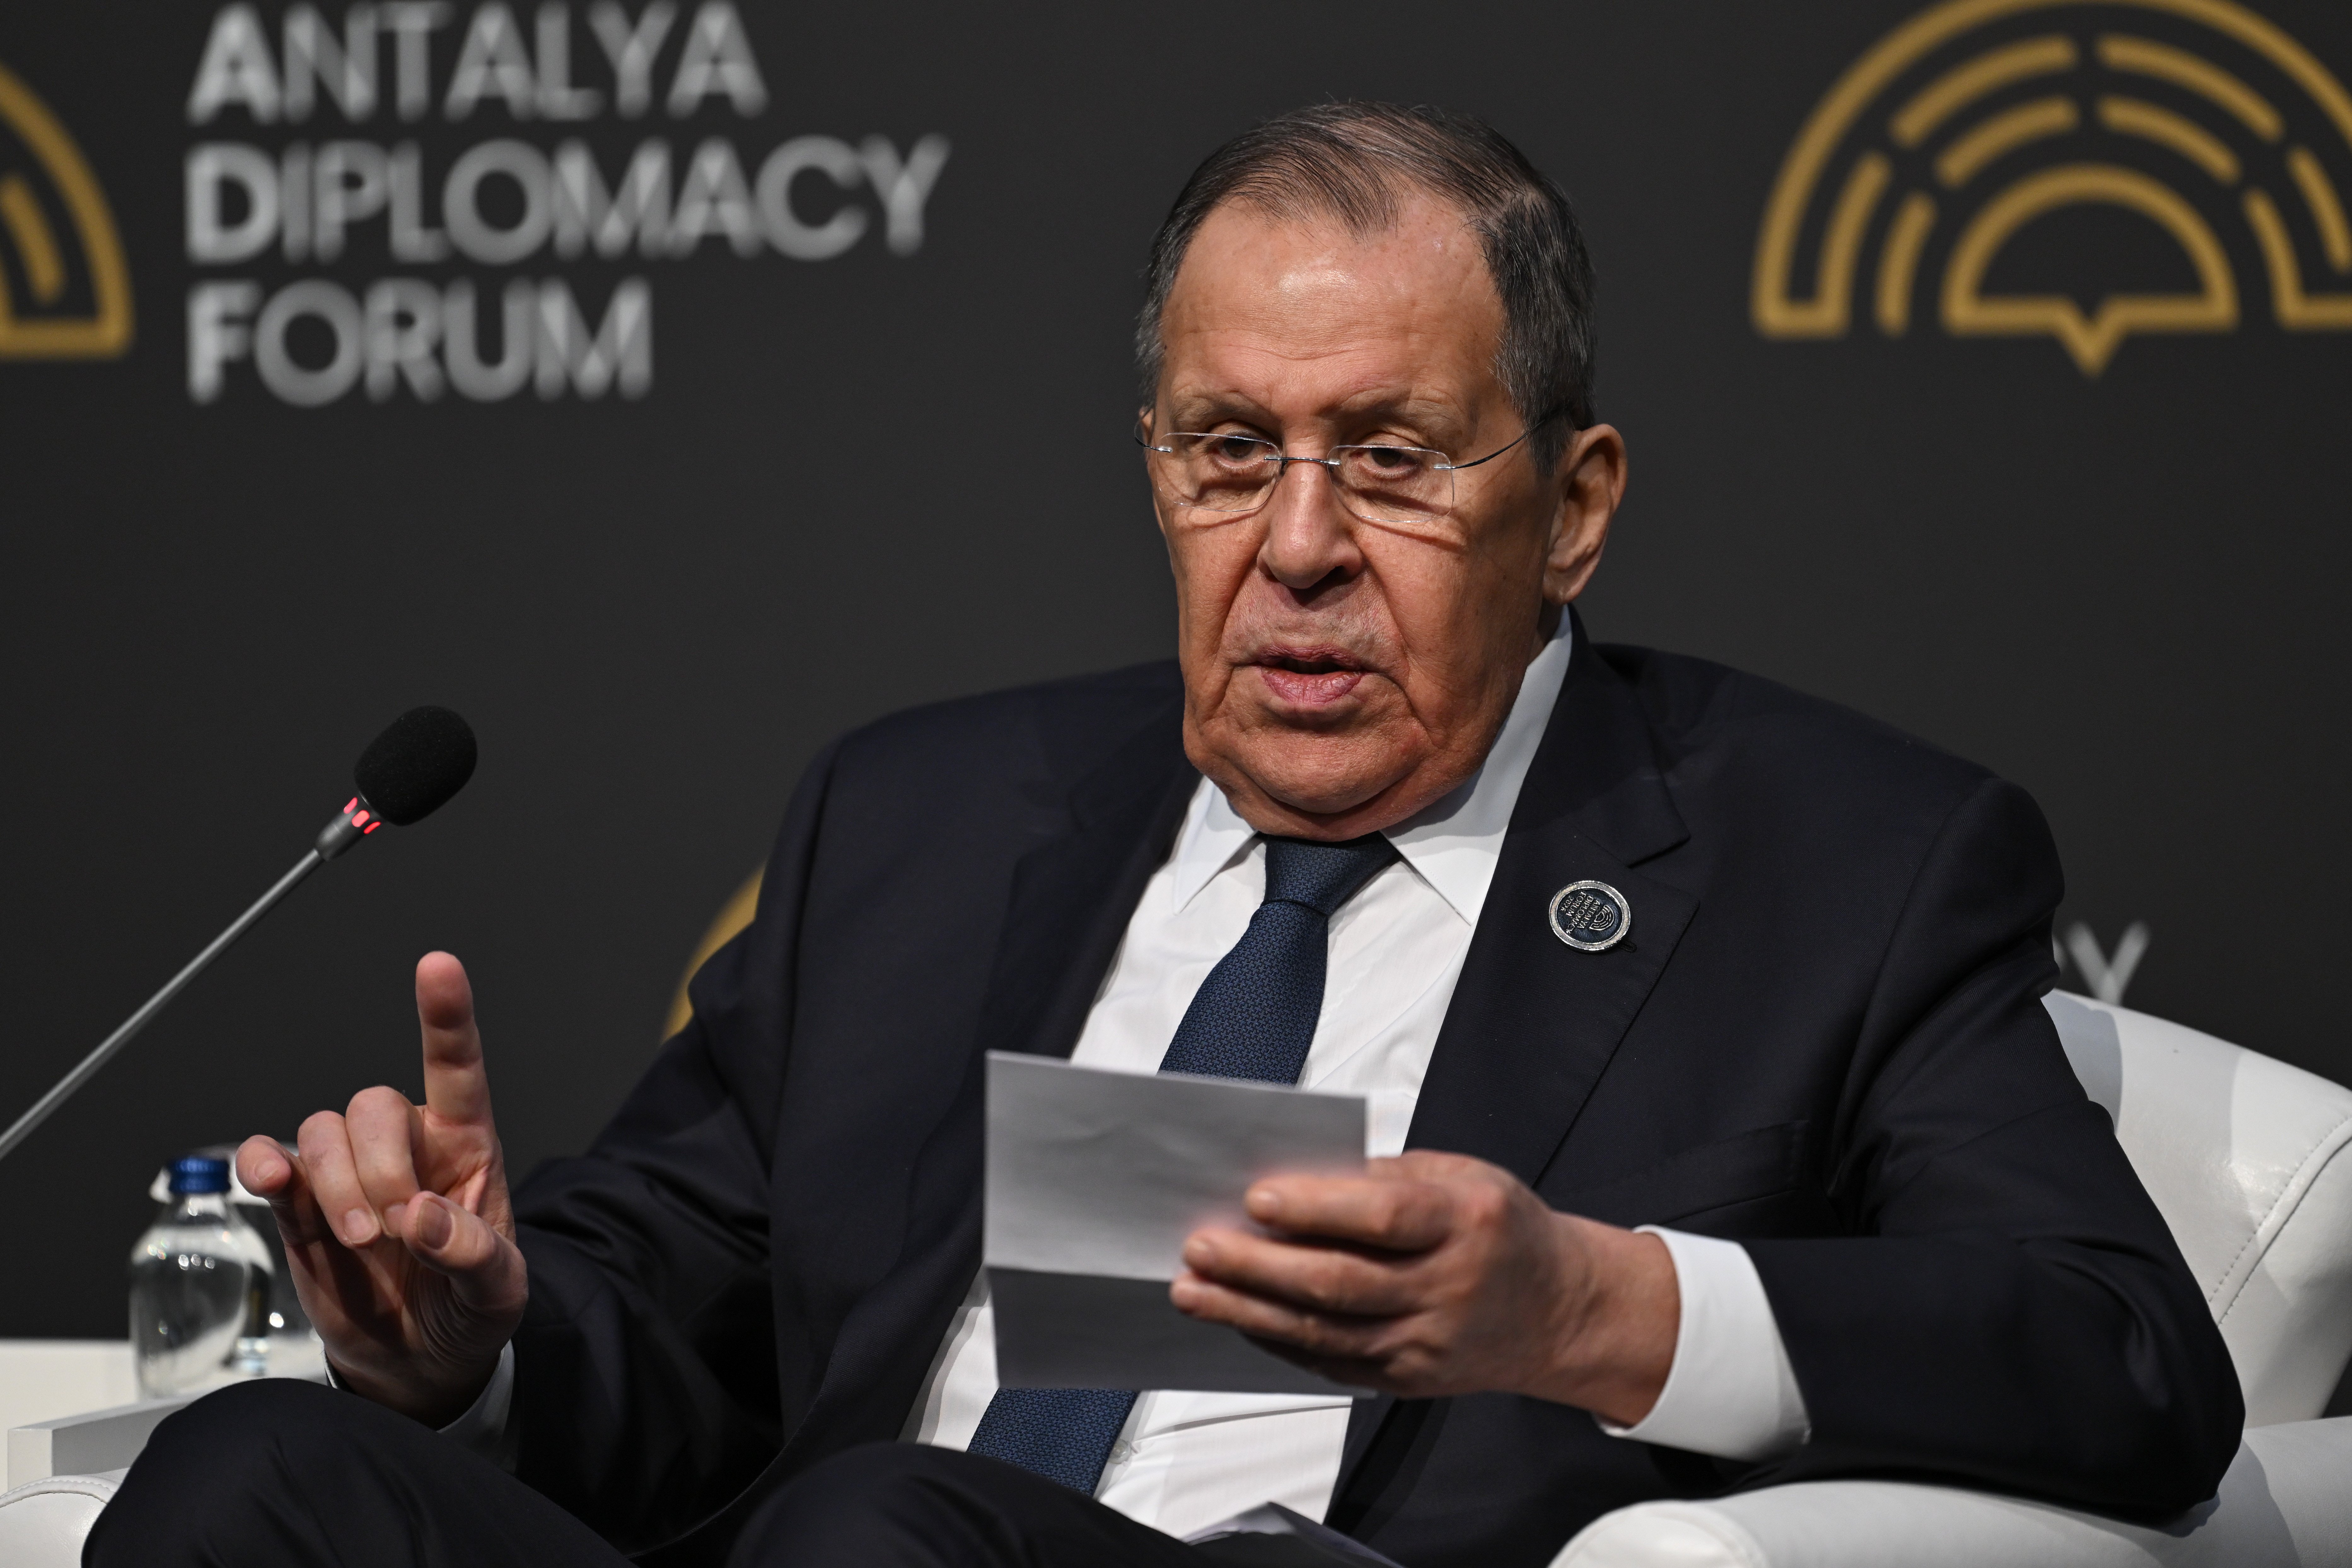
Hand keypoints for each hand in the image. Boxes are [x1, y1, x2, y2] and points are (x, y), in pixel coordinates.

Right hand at [235, 952, 526, 1426]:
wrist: (421, 1362)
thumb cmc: (468, 1310)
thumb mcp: (498, 1293)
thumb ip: (474, 1255)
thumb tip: (425, 1219)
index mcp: (467, 1148)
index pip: (457, 1066)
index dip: (445, 1016)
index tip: (437, 966)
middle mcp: (406, 1146)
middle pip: (373, 1106)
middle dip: (378, 1167)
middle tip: (394, 1230)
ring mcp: (348, 1173)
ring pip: (321, 1132)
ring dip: (333, 1183)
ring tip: (360, 1240)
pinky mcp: (301, 1206)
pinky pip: (269, 1160)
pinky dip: (261, 1166)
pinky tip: (272, 1184)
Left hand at [1169, 1150, 1676, 1424]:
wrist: (1560, 1310)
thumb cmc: (1504, 1229)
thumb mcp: (1465, 1176)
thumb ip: (1387, 1176)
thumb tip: (1299, 1177)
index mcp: (1465, 1221)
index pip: (1382, 1217)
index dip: (1315, 1209)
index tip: (1256, 1199)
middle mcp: (1448, 1287)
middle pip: (1341, 1282)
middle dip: (1259, 1267)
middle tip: (1200, 1249)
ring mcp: (1428, 1341)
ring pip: (1326, 1333)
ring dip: (1249, 1313)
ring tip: (1193, 1290)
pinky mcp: (1410, 1378)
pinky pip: (1333, 1363)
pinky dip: (1279, 1342)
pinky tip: (1239, 1321)